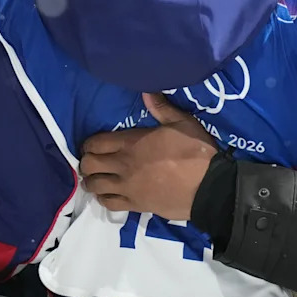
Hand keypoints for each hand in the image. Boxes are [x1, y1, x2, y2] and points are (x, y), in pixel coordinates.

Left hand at [80, 92, 218, 220]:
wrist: (209, 187)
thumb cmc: (196, 151)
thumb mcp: (182, 122)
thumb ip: (161, 108)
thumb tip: (147, 91)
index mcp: (132, 143)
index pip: (96, 143)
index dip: (88, 143)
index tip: (91, 144)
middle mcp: (124, 166)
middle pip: (89, 165)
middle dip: (86, 161)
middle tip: (92, 160)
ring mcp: (128, 188)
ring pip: (94, 185)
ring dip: (91, 180)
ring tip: (97, 177)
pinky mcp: (136, 206)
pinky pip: (108, 203)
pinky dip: (103, 198)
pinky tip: (107, 193)